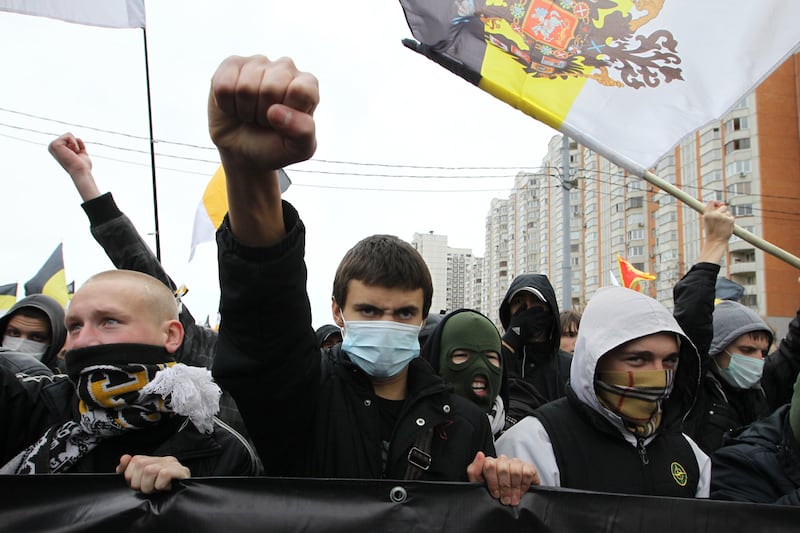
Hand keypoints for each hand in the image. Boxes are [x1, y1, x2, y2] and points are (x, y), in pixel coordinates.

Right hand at [48, 132, 100, 200]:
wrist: (80, 171)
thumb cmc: (82, 165)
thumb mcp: (82, 154)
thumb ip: (79, 147)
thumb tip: (78, 138)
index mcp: (57, 149)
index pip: (70, 138)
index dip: (77, 146)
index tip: (75, 156)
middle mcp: (52, 147)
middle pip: (69, 135)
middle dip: (76, 144)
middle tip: (74, 155)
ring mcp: (52, 145)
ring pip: (69, 134)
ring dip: (75, 145)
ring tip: (73, 154)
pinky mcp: (54, 144)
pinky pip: (69, 136)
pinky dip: (74, 144)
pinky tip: (72, 153)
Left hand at [117, 454, 190, 493]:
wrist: (183, 501)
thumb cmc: (161, 494)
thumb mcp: (142, 483)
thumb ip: (130, 471)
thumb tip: (124, 458)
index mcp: (155, 460)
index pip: (135, 460)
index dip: (131, 476)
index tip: (139, 485)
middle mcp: (164, 459)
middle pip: (140, 464)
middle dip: (139, 483)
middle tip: (149, 489)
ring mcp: (174, 464)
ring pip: (149, 470)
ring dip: (149, 486)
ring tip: (156, 490)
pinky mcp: (182, 471)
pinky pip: (164, 474)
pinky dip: (160, 485)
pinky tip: (165, 488)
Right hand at [208, 54, 317, 175]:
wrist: (244, 150)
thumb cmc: (276, 147)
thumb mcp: (299, 149)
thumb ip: (303, 133)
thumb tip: (276, 111)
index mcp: (307, 86)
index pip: (301, 91)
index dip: (288, 114)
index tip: (285, 124)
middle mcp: (285, 68)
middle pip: (270, 88)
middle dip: (264, 114)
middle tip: (265, 121)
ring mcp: (258, 63)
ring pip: (245, 88)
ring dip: (245, 111)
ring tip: (251, 114)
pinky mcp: (232, 65)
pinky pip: (223, 85)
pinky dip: (226, 104)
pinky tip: (234, 105)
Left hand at [466, 451, 538, 505]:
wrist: (510, 501)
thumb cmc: (492, 492)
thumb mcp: (478, 485)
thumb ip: (474, 470)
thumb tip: (480, 455)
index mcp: (489, 462)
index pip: (489, 464)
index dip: (493, 482)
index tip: (495, 494)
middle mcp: (502, 460)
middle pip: (502, 469)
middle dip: (504, 488)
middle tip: (505, 500)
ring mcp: (515, 463)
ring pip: (515, 470)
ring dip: (514, 488)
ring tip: (513, 499)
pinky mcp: (528, 467)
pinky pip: (527, 472)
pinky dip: (524, 485)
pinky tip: (521, 492)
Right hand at [503, 306, 549, 350]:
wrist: (513, 337)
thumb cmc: (513, 327)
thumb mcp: (515, 316)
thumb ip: (520, 309)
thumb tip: (526, 303)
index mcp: (523, 314)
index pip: (533, 309)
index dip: (539, 308)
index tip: (542, 308)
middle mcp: (528, 319)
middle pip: (539, 315)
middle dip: (545, 314)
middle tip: (550, 313)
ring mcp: (531, 325)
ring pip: (541, 321)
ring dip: (547, 319)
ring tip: (551, 318)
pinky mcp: (533, 330)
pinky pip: (541, 327)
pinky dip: (545, 325)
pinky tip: (548, 324)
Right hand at [703, 200, 733, 243]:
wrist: (715, 241)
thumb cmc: (711, 232)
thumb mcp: (708, 221)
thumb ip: (713, 211)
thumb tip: (722, 203)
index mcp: (707, 214)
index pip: (712, 202)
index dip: (715, 203)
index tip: (717, 205)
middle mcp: (714, 214)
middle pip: (723, 207)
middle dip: (723, 212)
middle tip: (719, 221)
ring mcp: (723, 217)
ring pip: (728, 213)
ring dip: (726, 218)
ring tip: (722, 226)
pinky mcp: (730, 220)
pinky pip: (731, 217)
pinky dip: (730, 221)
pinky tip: (725, 227)